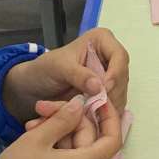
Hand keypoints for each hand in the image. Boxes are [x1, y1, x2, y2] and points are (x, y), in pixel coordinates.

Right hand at [0, 95, 122, 158]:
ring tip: (31, 122)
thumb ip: (63, 119)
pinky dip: (54, 143)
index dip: (109, 117)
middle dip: (70, 118)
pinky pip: (65, 157)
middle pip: (89, 138)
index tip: (97, 99)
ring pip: (74, 146)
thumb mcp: (38, 139)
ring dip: (57, 130)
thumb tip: (81, 105)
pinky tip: (33, 133)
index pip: (113, 139)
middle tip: (43, 107)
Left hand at [3, 30, 129, 123]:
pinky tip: (96, 118)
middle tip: (99, 107)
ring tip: (94, 114)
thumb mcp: (59, 68)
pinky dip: (106, 112)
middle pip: (122, 76)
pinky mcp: (108, 92)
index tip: (104, 90)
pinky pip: (114, 103)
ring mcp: (110, 75)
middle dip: (112, 92)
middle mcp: (110, 56)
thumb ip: (79, 75)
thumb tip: (99, 86)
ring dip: (110, 105)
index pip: (119, 56)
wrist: (35, 85)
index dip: (115, 74)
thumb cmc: (45, 69)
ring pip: (121, 91)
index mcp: (102, 40)